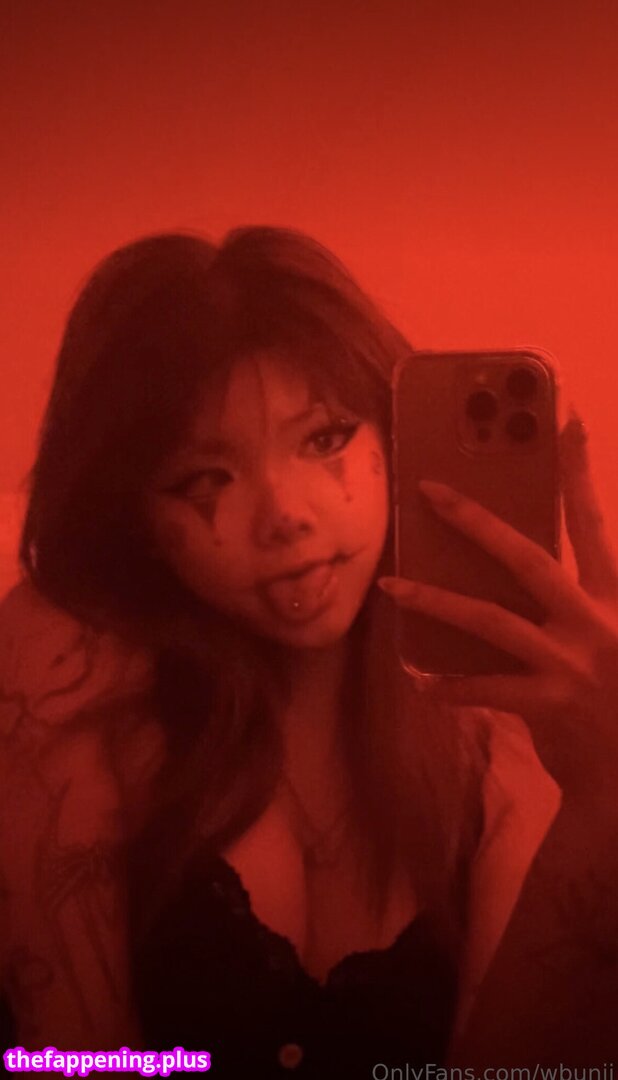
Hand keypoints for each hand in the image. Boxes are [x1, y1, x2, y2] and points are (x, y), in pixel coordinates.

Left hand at [378, 411, 617, 805]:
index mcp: (613, 595)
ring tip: (393, 588)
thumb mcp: (605, 631)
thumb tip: (502, 556)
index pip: (591, 522)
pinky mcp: (551, 705)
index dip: (578, 471)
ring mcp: (573, 663)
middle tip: (430, 489)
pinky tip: (421, 680)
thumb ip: (568, 597)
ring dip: (436, 601)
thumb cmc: (609, 691)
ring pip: (491, 620)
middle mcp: (597, 621)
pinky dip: (450, 685)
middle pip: (529, 558)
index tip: (566, 418)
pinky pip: (485, 687)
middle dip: (476, 521)